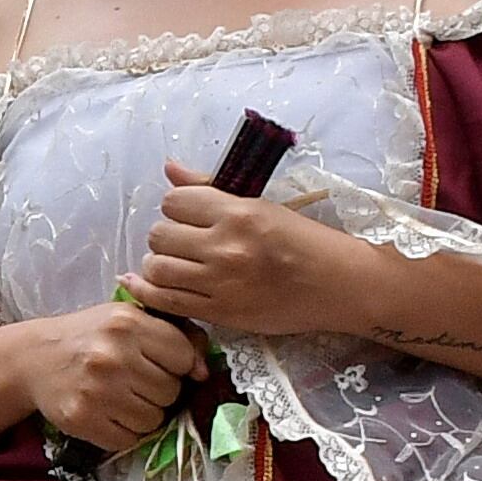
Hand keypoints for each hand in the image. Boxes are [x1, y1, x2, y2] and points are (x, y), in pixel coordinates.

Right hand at [17, 304, 208, 449]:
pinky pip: (129, 439)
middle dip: (158, 390)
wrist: (34, 359)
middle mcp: (113, 355)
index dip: (175, 364)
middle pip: (171, 392)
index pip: (183, 357)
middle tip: (134, 381)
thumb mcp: (130, 319)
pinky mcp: (82, 419)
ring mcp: (97, 390)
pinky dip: (124, 432)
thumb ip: (176, 335)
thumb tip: (204, 371)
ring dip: (143, 414)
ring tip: (121, 398)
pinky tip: (109, 414)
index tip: (156, 363)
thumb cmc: (90, 337)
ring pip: (153, 419)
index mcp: (127, 323)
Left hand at [129, 159, 393, 338]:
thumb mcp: (262, 205)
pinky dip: (147, 290)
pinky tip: (143, 283)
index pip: (174, 202)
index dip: (178, 208)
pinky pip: (164, 300)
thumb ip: (210, 188)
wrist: (337, 286)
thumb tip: (169, 168)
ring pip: (156, 268)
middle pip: (159, 235)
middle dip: (167, 236)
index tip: (190, 216)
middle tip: (185, 242)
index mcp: (238, 214)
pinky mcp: (218, 313)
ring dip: (158, 263)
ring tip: (176, 264)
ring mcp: (219, 283)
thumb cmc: (304, 241)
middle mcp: (225, 247)